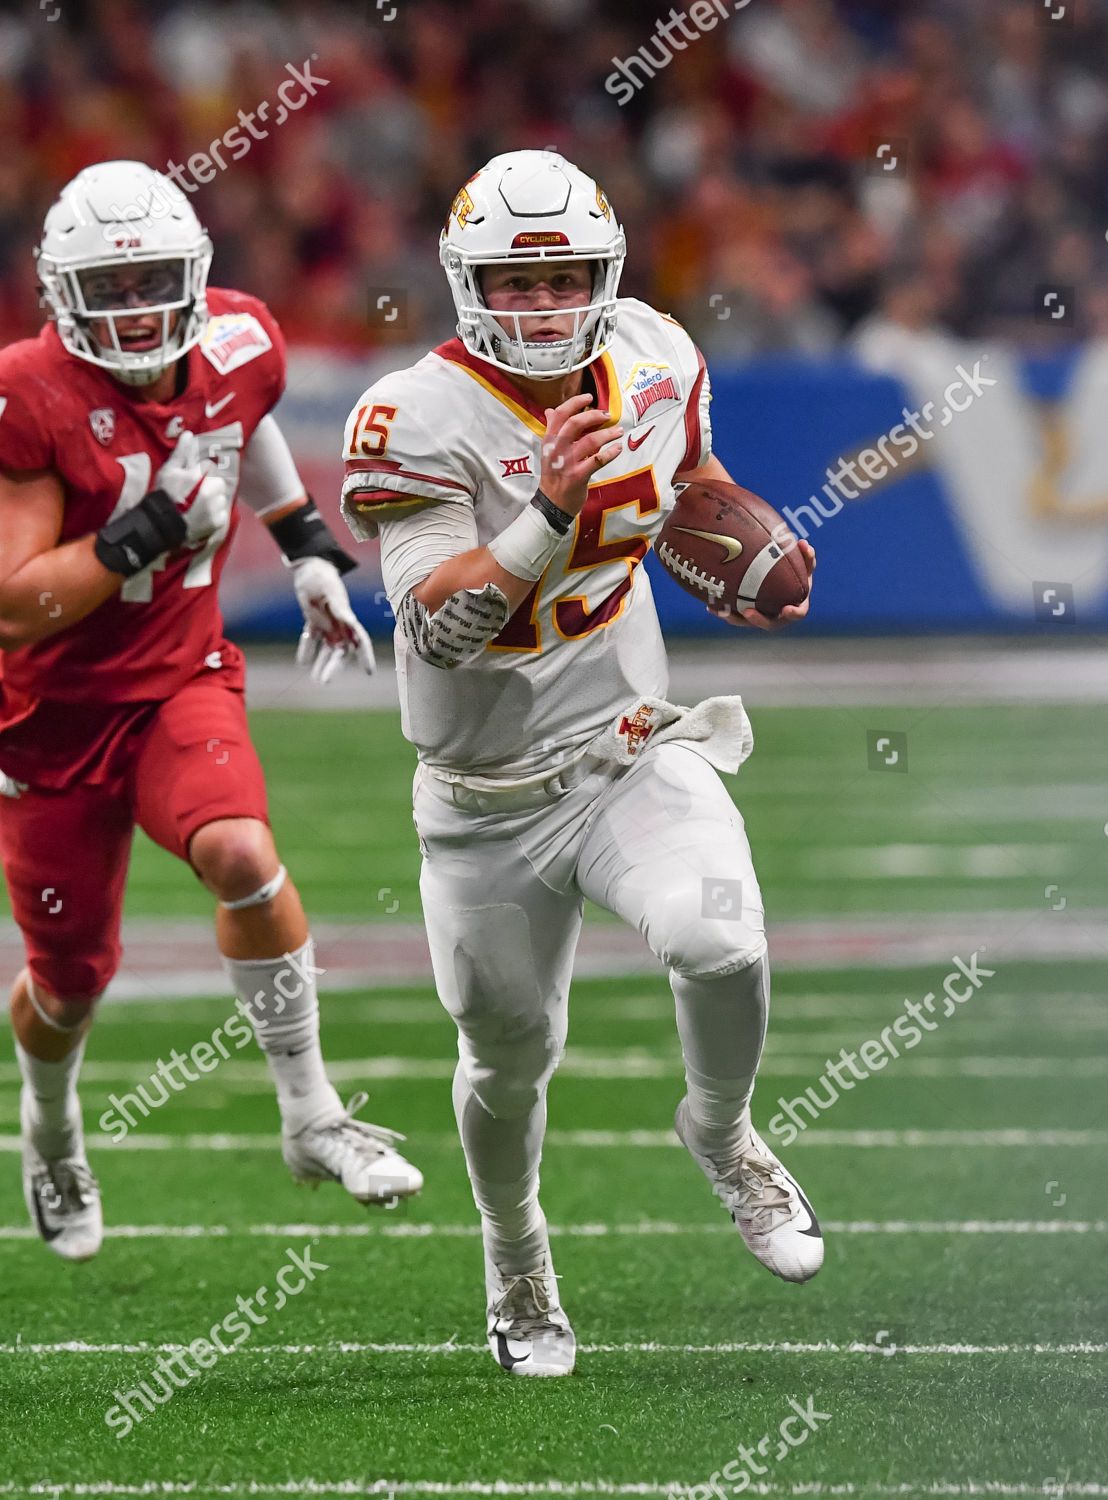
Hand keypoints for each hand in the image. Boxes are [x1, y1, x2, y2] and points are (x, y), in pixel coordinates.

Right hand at [154, 431, 229, 544]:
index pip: (208, 466)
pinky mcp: (218, 522)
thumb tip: (189, 434)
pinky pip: (222, 512)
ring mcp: (216, 507)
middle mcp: (211, 490)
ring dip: (213, 498)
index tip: (191, 480)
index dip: (199, 472)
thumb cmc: (163, 495)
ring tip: (198, 505)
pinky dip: (215, 513)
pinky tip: (202, 515)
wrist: (162, 526)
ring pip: (221, 496)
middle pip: (218, 481)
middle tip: (194, 493)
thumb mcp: (168, 471)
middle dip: (209, 484)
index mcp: (198, 475)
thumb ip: (181, 453)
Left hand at [291, 556, 375, 683]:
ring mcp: (328, 624)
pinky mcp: (315, 621)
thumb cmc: (321, 575)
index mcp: (347, 616)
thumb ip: (339, 606)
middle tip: (324, 682)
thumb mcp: (330, 589)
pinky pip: (312, 639)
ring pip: (327, 649)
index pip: (360, 639)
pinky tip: (302, 662)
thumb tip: (349, 620)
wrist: (309, 567)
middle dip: (334, 667)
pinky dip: (307, 649)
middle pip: (341, 650)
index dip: (366, 655)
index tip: (368, 671)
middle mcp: (340, 624)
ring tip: (316, 679)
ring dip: (322, 663)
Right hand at [540, 393, 623, 515]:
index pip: (559, 415)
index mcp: (549, 441)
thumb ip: (552, 430)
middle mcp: (557, 449)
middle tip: (607, 415)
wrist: (552, 504)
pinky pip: (597, 460)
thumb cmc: (553, 476)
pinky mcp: (579, 476)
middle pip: (575, 424)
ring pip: (589, 441)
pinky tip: (618, 448)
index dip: (575, 402)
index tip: (589, 397)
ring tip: (618, 431)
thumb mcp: (548, 452)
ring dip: (607, 434)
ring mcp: (568, 463)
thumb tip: (551, 411)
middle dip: (594, 415)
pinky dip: (610, 453)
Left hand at [710, 540, 815, 630]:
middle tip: (748, 612)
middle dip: (758, 620)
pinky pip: (735, 616)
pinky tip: (710, 606)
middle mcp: (779, 617)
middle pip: (769, 624)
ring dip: (734, 618)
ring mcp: (762, 618)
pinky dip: (723, 611)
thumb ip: (806, 557)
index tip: (787, 609)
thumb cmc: (797, 574)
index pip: (798, 613)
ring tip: (721, 612)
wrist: (783, 584)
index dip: (793, 613)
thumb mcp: (805, 566)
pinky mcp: (748, 617)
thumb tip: (803, 543)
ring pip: (747, 622)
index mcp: (796, 607)